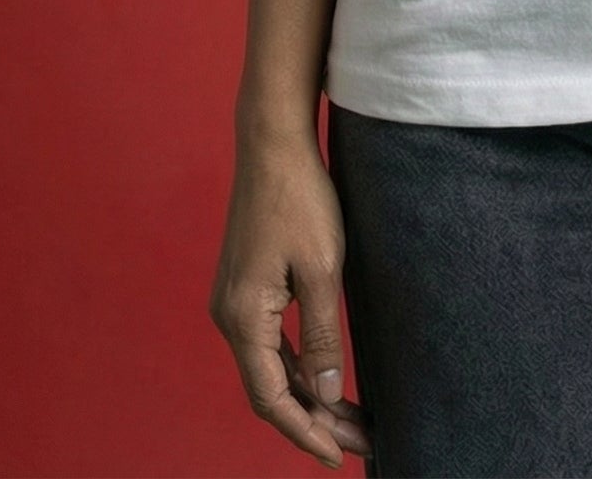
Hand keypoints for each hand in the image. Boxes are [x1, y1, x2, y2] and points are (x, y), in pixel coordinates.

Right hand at [208, 131, 372, 467]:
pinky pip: (270, 344)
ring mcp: (235, 302)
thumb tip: (326, 393)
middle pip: (270, 390)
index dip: (305, 432)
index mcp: (243, 317)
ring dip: (308, 397)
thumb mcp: (323, 269)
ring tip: (351, 422)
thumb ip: (323, 335)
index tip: (340, 457)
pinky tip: (324, 381)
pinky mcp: (247, 288)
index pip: (271, 398)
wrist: (273, 144)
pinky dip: (297, 369)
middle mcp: (229, 317)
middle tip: (361, 444)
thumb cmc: (301, 199)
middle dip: (314, 422)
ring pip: (271, 369)